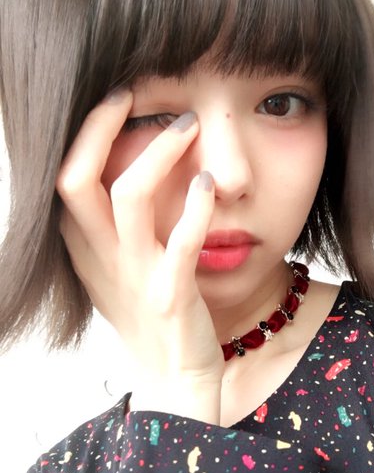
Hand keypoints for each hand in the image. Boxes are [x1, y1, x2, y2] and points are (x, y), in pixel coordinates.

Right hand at [56, 88, 224, 422]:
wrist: (174, 379)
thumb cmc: (149, 316)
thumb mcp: (115, 268)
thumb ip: (108, 226)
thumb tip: (117, 169)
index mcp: (85, 249)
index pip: (65, 178)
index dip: (85, 132)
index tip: (117, 96)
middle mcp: (101, 259)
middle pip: (78, 180)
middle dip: (103, 128)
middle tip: (135, 92)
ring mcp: (134, 277)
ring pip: (128, 199)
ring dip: (158, 153)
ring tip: (187, 125)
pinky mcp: (170, 297)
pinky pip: (179, 245)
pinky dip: (195, 208)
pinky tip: (209, 182)